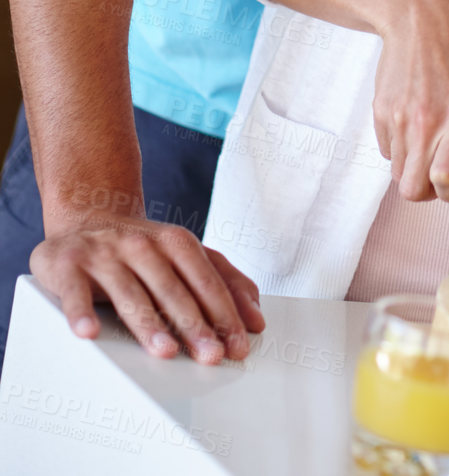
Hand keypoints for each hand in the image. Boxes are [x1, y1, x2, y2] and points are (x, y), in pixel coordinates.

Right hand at [31, 218, 263, 361]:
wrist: (87, 216)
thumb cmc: (142, 250)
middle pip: (172, 289)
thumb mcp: (184, 256)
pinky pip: (74, 291)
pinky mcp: (68, 263)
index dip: (224, 313)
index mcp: (176, 242)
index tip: (238, 344)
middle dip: (194, 323)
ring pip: (129, 291)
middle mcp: (142, 244)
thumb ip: (223, 280)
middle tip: (211, 355)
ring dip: (148, 323)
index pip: (206, 280)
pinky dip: (80, 311)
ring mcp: (105, 252)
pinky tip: (88, 332)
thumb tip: (256, 318)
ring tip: (165, 351)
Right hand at [373, 0, 448, 202]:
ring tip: (430, 145)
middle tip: (443, 174)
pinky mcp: (381, 113)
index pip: (446, 180)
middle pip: (413, 190)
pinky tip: (415, 127)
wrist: (421, 23)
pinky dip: (401, 150)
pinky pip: (387, 152)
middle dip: (430, 191)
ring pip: (399, 174)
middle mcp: (426, 124)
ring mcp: (399, 120)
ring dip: (416, 170)